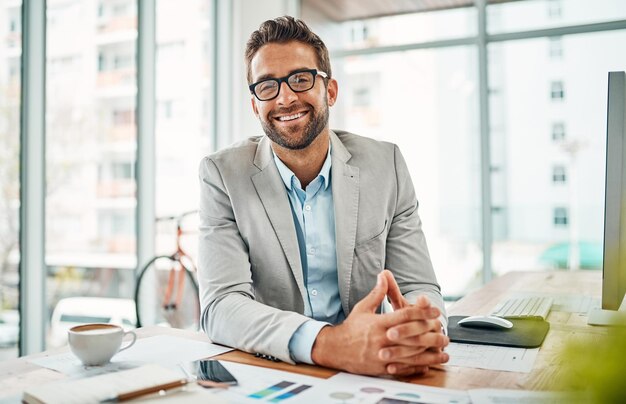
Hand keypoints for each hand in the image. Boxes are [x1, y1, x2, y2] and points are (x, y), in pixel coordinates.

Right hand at [311, 272, 447, 375]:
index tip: (435, 310)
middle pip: (411, 335)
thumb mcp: (363, 308)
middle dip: (430, 333)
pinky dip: (416, 367)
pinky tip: (428, 365)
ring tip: (444, 351)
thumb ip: (377, 293)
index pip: (404, 316)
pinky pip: (402, 368)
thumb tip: (384, 275)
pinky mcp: (381, 368)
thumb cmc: (350, 328)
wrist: (334, 349)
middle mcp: (381, 339)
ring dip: (429, 353)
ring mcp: (381, 355)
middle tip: (444, 331)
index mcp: (378, 323)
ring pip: (410, 354)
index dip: (422, 312)